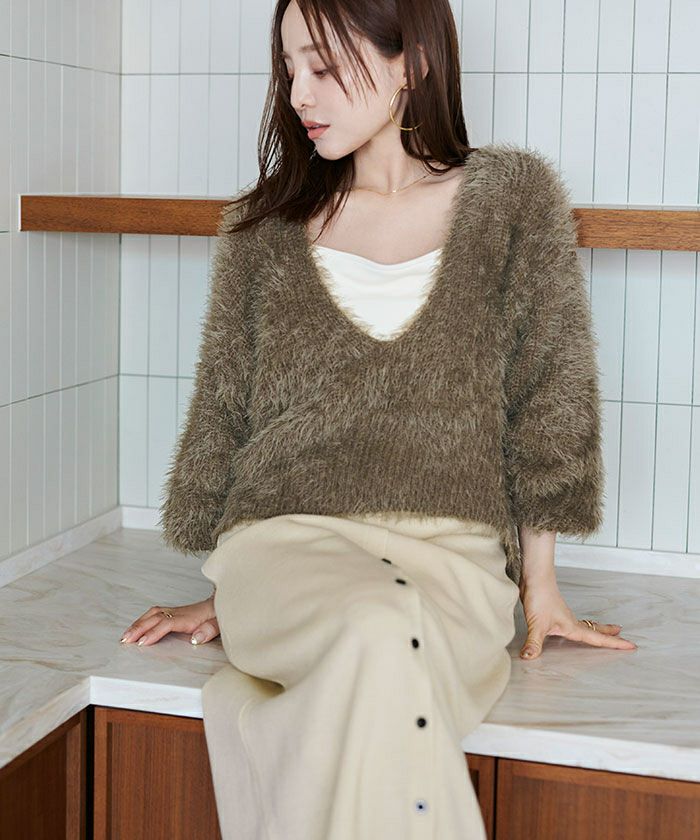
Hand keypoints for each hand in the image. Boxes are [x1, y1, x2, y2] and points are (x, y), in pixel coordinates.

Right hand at [120, 596, 219, 646]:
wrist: (224, 601)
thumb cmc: (221, 614)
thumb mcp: (220, 623)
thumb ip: (210, 630)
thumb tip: (196, 638)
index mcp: (190, 617)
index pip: (167, 623)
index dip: (154, 632)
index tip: (142, 642)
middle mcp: (180, 612)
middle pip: (155, 617)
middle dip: (138, 628)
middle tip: (125, 640)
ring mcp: (177, 611)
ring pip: (153, 614)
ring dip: (138, 624)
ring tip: (125, 636)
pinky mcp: (175, 611)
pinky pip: (155, 613)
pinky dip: (143, 619)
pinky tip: (137, 627)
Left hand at [518, 572, 636, 658]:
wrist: (534, 578)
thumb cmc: (539, 598)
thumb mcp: (537, 624)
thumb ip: (534, 643)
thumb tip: (528, 658)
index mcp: (573, 627)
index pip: (598, 638)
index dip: (615, 643)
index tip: (632, 645)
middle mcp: (571, 622)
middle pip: (595, 630)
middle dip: (609, 635)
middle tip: (622, 636)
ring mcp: (563, 616)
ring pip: (584, 625)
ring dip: (596, 629)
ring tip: (603, 632)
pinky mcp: (554, 612)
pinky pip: (573, 622)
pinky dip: (579, 627)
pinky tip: (570, 627)